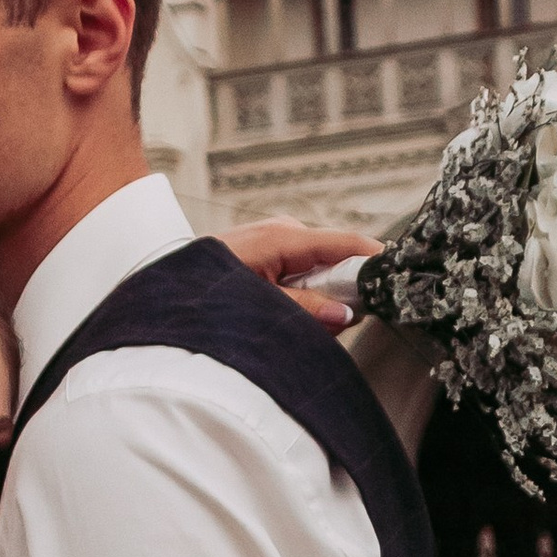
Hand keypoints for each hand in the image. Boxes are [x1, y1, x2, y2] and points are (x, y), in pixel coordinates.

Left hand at [215, 218, 382, 326]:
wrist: (163, 280)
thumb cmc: (201, 290)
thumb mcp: (255, 306)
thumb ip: (302, 310)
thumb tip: (344, 314)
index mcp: (283, 237)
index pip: (346, 243)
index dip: (374, 263)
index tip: (394, 284)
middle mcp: (284, 232)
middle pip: (336, 261)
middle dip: (338, 295)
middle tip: (327, 325)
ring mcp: (276, 240)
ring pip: (318, 271)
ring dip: (316, 299)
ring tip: (290, 320)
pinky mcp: (269, 252)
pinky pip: (300, 273)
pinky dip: (300, 295)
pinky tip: (281, 311)